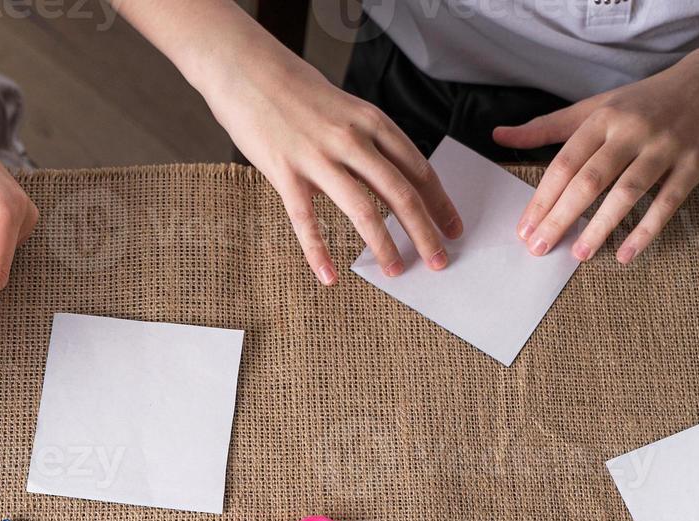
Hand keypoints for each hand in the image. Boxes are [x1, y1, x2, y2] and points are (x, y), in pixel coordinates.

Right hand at [204, 53, 461, 284]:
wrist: (246, 67)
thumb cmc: (293, 89)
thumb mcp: (343, 109)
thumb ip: (362, 146)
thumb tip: (377, 185)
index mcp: (372, 121)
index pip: (417, 168)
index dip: (439, 202)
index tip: (452, 226)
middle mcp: (352, 139)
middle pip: (401, 193)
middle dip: (425, 232)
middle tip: (439, 260)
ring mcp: (318, 156)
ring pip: (363, 209)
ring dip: (384, 246)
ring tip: (396, 270)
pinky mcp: (285, 172)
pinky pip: (306, 221)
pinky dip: (319, 253)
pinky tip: (330, 276)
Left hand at [494, 58, 698, 263]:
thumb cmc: (644, 101)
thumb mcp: (596, 106)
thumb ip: (547, 127)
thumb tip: (499, 136)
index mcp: (604, 117)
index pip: (565, 163)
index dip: (542, 199)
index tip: (524, 229)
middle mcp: (632, 130)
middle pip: (590, 180)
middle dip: (561, 217)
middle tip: (539, 248)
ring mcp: (665, 147)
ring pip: (627, 192)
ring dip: (600, 227)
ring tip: (578, 255)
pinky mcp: (694, 164)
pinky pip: (668, 202)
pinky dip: (647, 230)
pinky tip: (627, 254)